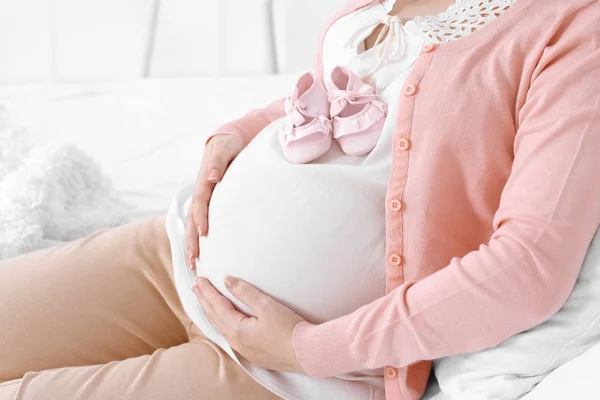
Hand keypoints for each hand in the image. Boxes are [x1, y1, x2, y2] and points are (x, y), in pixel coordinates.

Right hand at [186, 134, 243, 269]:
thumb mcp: (225, 148)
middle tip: (194, 260)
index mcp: (205, 181)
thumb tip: (214, 177)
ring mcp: (204, 199)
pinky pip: (202, 222)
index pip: (201, 202)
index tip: (205, 233)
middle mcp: (202, 192)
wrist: (227, 142)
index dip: (201, 217)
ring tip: (194, 264)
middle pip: (193, 219)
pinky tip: (203, 254)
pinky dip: (200, 238)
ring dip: (193, 243)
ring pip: (195, 224)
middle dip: (192, 240)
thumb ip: (219, 161)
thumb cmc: (228, 145)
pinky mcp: (210, 204)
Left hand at [192, 275, 306, 373]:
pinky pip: (230, 336)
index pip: (216, 305)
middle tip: (196, 288)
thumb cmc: (289, 329)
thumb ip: (245, 292)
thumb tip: (227, 281)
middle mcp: (236, 341)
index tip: (199, 279)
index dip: (207, 291)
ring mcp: (244, 349)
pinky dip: (221, 323)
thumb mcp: (267, 306)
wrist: (307, 352)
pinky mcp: (253, 353)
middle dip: (204, 301)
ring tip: (205, 303)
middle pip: (214, 317)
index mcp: (237, 329)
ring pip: (221, 328)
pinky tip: (223, 322)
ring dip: (211, 313)